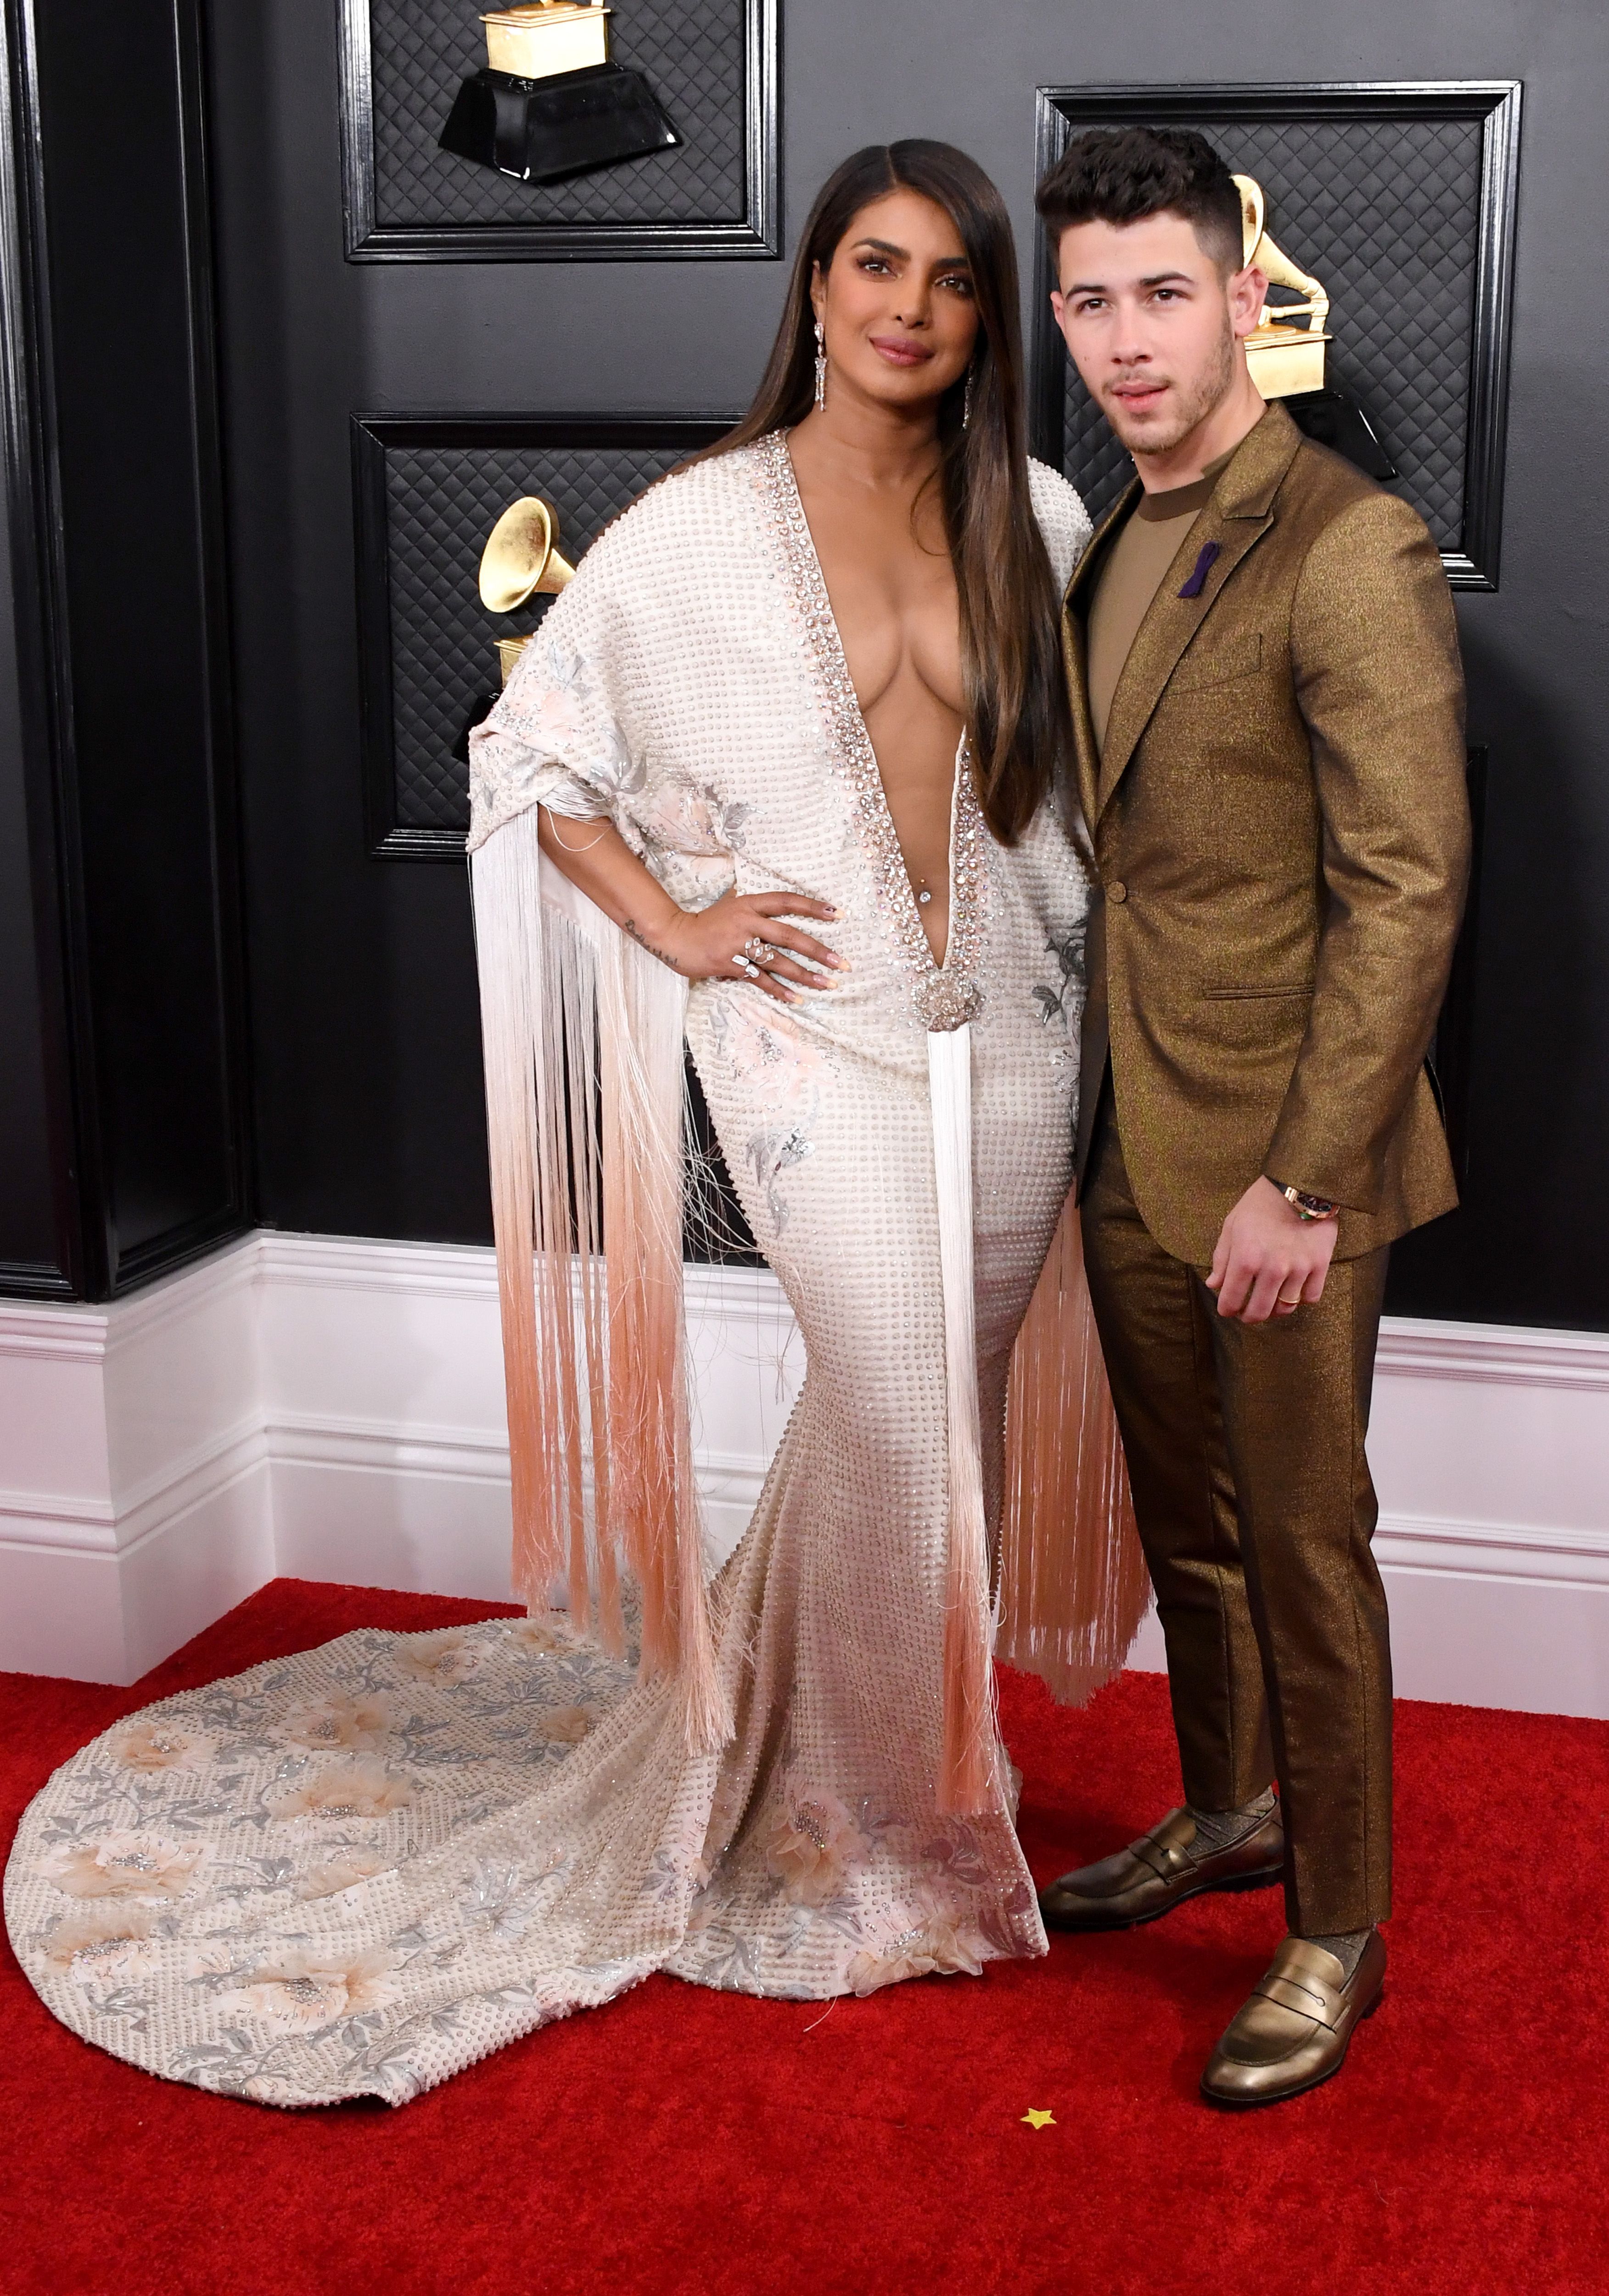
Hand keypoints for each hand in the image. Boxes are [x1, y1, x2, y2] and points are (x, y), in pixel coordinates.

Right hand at [649, 889, 846, 1006]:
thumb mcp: (731, 904)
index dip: (812, 907)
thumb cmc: (707, 921)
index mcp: (749, 904)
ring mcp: (738, 945)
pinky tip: (797, 998)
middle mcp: (746, 922)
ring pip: (778, 962)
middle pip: (789, 936)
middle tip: (842, 963)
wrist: (675, 937)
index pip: (786, 901)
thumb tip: (779, 904)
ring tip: (828, 984)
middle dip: (818, 950)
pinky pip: (761, 979)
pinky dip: (779, 990)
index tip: (838, 914)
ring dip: (805, 975)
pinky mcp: (731, 965)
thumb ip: (755, 905)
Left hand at [1205, 1177, 1338, 1323]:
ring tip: (1270, 1300)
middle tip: (1247, 1312)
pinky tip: (1293, 1288)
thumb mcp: (1232, 1225)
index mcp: (1246, 1258)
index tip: (1228, 1308)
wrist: (1299, 1184)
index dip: (1227, 1309)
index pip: (1231, 1301)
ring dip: (1275, 1309)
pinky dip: (1301, 1298)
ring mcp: (1298, 1268)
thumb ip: (1222, 1259)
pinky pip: (1310, 1297)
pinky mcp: (1320, 1265)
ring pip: (1285, 1308)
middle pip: (1259, 1312)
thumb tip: (1214, 1285)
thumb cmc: (1260, 1203)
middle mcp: (1272, 1268)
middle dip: (1249, 1316)